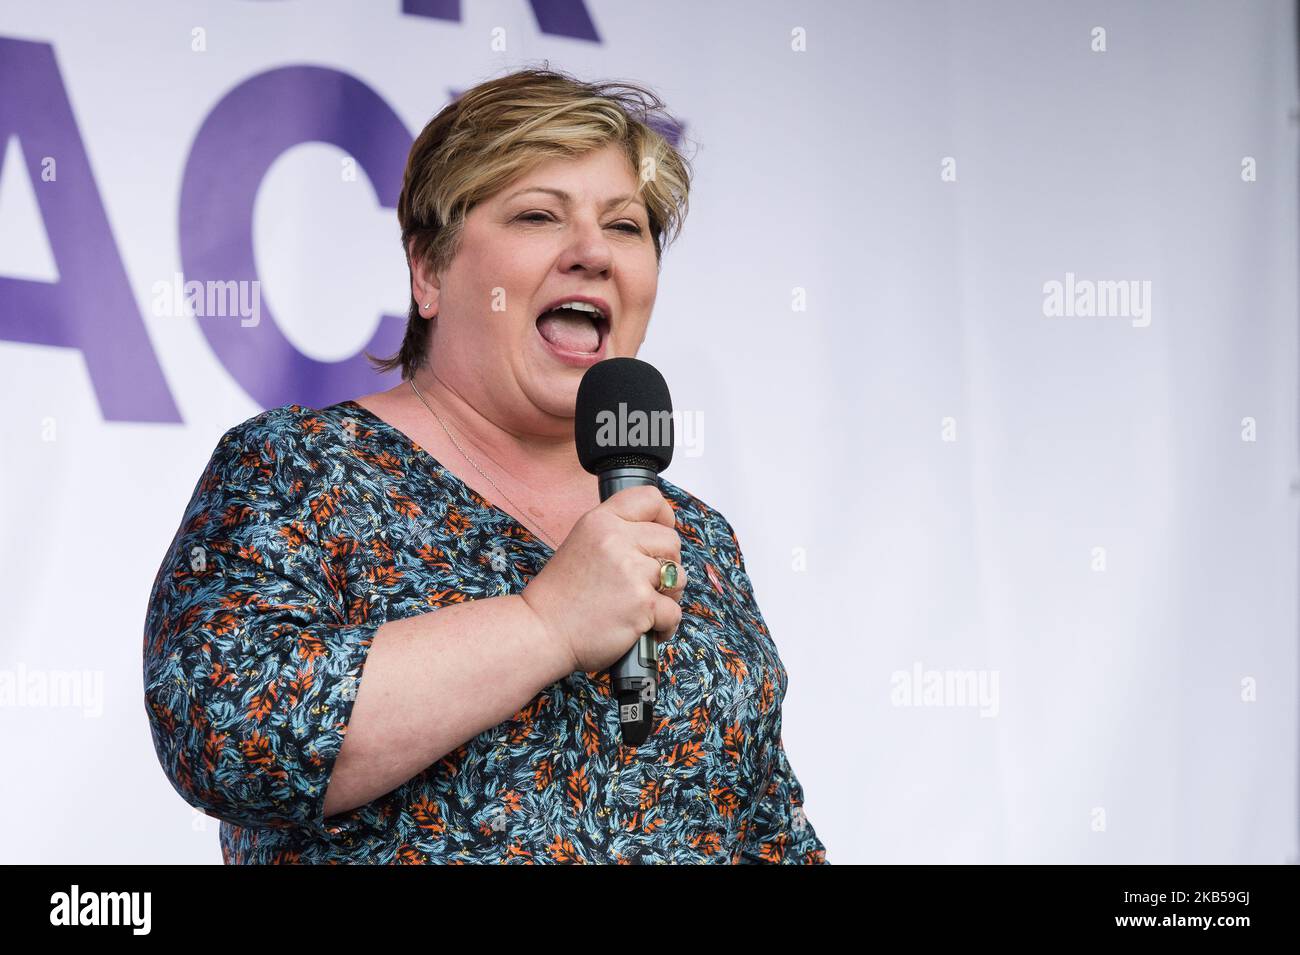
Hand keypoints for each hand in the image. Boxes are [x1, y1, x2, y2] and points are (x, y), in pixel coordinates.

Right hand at [520, 484, 688, 674]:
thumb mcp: (582, 544)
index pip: (649, 498)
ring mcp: (631, 572)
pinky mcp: (642, 604)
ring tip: (643, 606)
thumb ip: (616, 534)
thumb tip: (657, 535)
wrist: (542, 632)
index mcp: (601, 521)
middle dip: (666, 564)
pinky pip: (674, 611)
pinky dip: (665, 626)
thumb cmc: (561, 596)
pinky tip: (644, 628)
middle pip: (671, 540)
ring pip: (678, 576)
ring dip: (668, 595)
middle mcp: (617, 540)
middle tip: (645, 583)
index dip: (664, 517)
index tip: (659, 535)